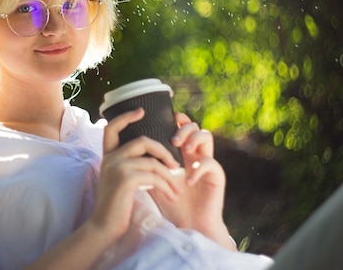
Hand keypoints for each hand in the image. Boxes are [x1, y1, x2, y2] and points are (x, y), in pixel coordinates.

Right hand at [88, 108, 181, 240]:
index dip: (126, 117)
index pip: (112, 128)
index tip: (141, 111)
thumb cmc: (115, 207)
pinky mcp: (125, 179)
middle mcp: (110, 158)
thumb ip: (130, 167)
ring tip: (177, 189)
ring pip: (153, 162)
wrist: (104, 227)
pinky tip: (171, 195)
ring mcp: (117, 167)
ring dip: (170, 176)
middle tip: (176, 165)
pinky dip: (166, 185)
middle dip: (164, 151)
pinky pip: (154, 176)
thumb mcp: (120, 181)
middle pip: (143, 141)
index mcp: (108, 156)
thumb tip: (155, 160)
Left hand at [148, 113, 234, 249]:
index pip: (182, 127)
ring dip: (193, 140)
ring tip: (183, 150)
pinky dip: (198, 169)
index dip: (177, 118)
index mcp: (181, 152)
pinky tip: (188, 180)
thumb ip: (146, 163)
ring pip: (206, 136)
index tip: (168, 117)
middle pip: (194, 126)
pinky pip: (210, 163)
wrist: (187, 225)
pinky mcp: (216, 175)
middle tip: (174, 140)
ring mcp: (207, 162)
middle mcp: (195, 154)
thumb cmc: (170, 203)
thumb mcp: (154, 180)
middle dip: (183, 128)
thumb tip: (126, 147)